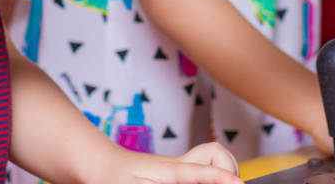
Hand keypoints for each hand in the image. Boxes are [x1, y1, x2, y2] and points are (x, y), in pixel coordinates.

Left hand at [88, 143, 241, 183]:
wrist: (104, 165)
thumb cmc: (114, 179)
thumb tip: (187, 183)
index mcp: (170, 170)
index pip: (201, 170)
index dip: (221, 177)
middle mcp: (179, 164)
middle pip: (216, 153)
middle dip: (229, 167)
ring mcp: (180, 165)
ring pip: (213, 156)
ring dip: (223, 169)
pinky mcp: (179, 170)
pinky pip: (205, 166)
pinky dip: (214, 173)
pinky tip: (209, 182)